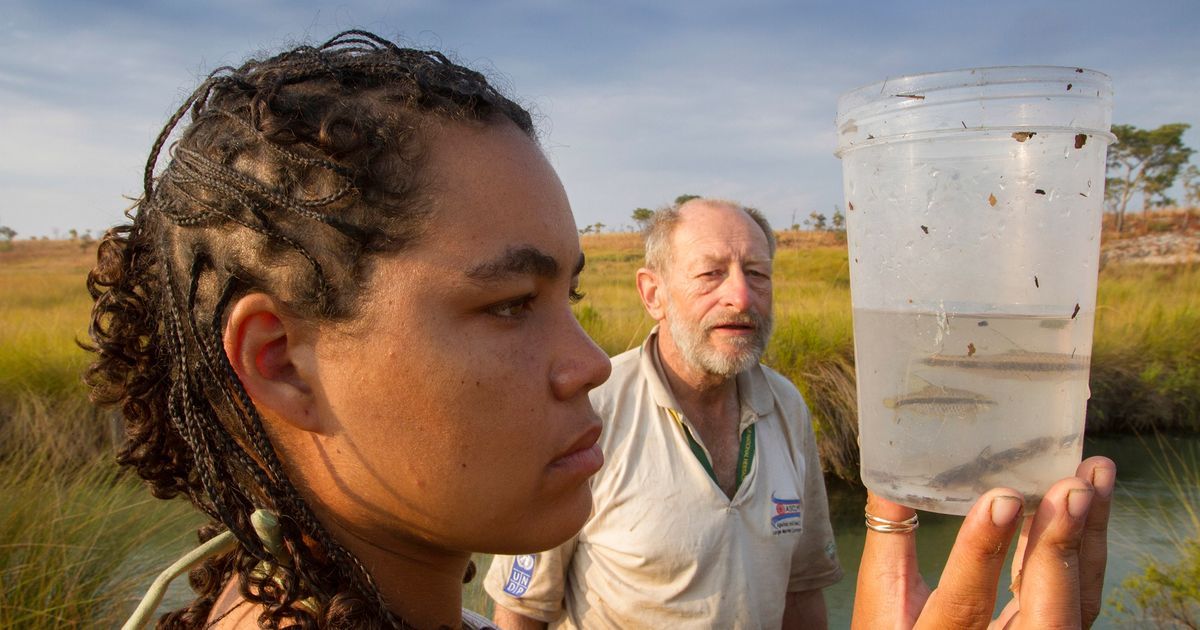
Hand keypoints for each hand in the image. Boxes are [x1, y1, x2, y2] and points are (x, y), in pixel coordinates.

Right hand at [851, 456, 1115, 628]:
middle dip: (1060, 548)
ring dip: (1089, 536)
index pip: (965, 605)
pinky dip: (1085, 547)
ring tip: (1094, 473)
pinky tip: (1089, 503)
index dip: (984, 553)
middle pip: (1047, 616)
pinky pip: (1081, 595)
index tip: (1002, 500)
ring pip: (1079, 603)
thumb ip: (890, 543)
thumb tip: (888, 476)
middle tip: (1072, 487)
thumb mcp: (884, 599)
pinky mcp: (1053, 628)